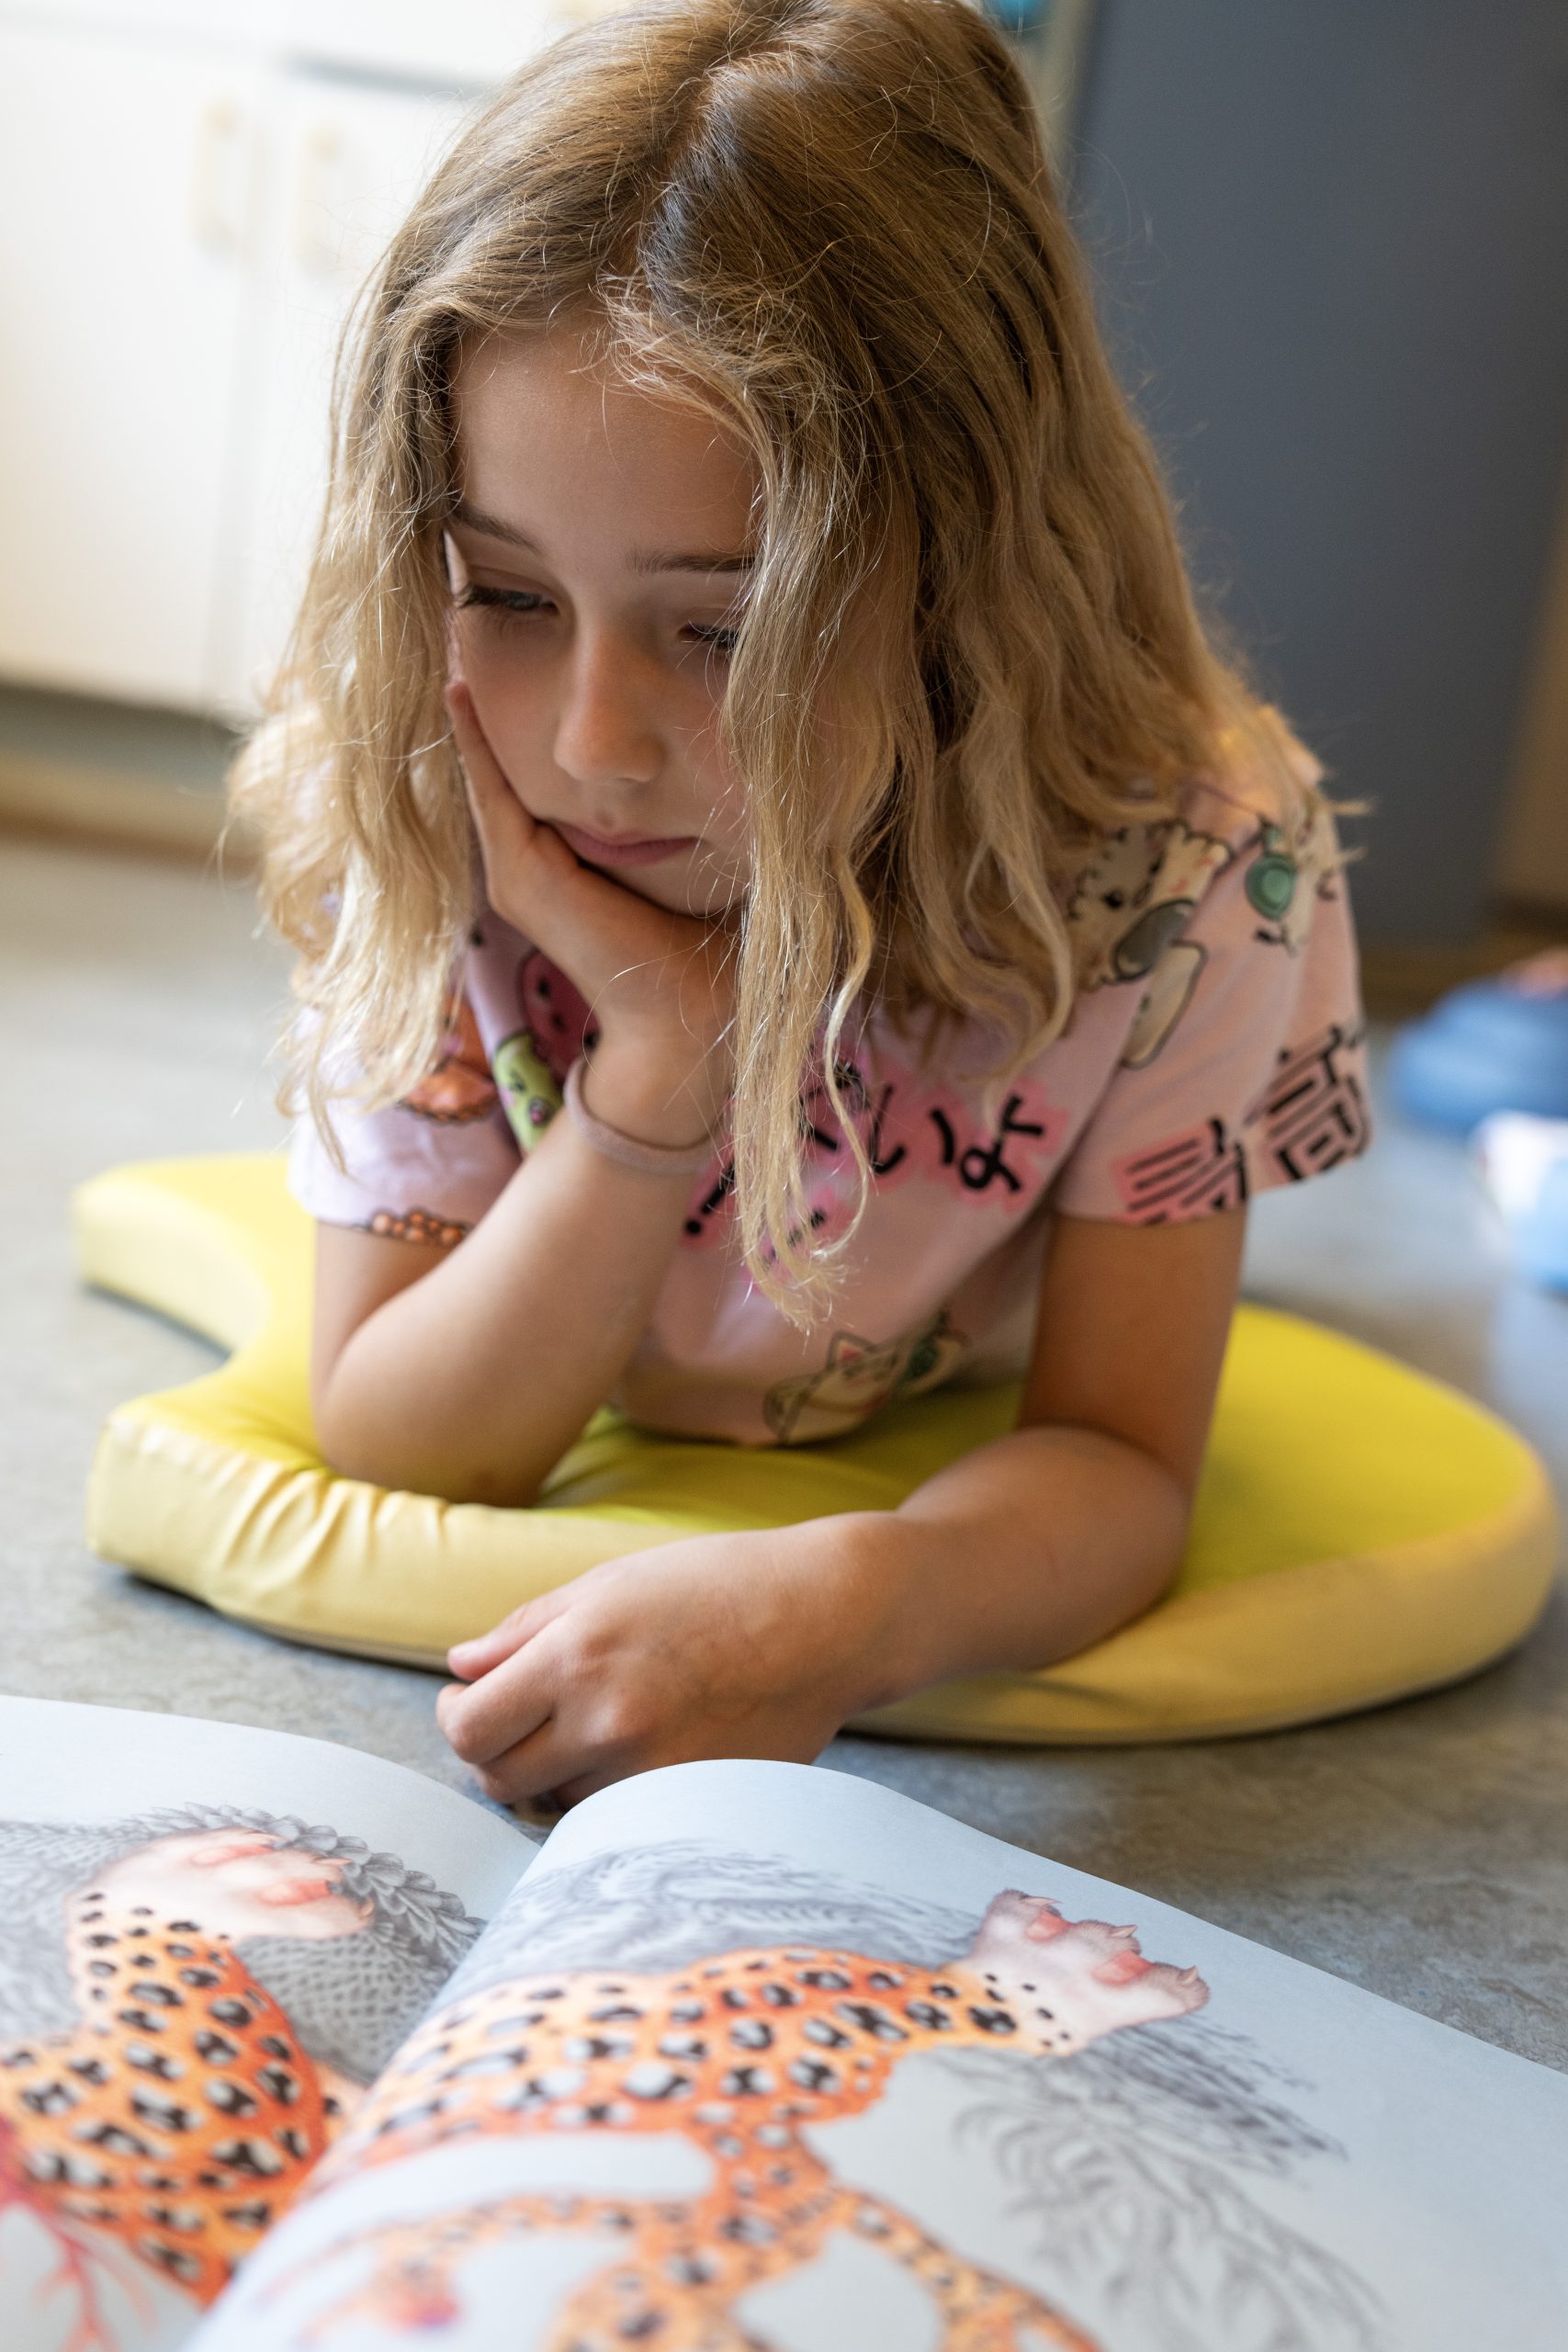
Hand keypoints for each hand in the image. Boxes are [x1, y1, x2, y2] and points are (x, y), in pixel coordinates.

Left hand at [435, 1521, 902, 1808]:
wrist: (828, 1619)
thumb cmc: (721, 1584)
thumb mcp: (613, 1582)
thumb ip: (526, 1628)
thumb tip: (461, 1667)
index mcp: (578, 1655)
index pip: (470, 1727)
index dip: (455, 1718)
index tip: (467, 1701)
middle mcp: (608, 1721)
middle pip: (499, 1779)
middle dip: (491, 1752)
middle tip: (514, 1720)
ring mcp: (651, 1770)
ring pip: (555, 1801)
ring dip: (553, 1772)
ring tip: (594, 1721)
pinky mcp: (689, 1799)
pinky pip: (614, 1814)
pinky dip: (608, 1789)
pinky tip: (639, 1743)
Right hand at [446, 678, 737, 1141]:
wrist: (693, 1021)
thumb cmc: (712, 947)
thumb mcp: (703, 859)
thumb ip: (702, 810)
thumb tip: (755, 745)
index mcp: (576, 860)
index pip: (550, 775)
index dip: (542, 716)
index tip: (543, 649)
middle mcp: (539, 864)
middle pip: (511, 765)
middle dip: (501, 699)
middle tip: (475, 622)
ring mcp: (521, 873)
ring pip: (489, 772)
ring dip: (473, 711)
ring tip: (454, 636)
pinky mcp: (522, 878)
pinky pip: (488, 791)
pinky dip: (472, 741)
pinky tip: (459, 684)